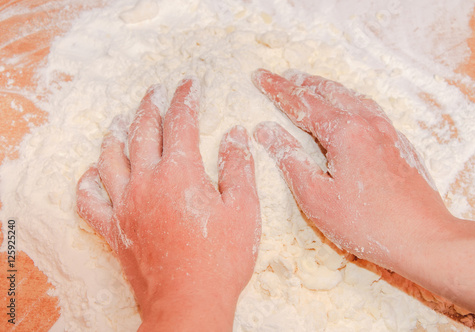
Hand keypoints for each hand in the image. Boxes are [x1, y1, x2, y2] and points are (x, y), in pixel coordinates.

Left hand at [76, 78, 260, 330]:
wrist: (188, 302)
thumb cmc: (221, 258)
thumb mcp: (244, 209)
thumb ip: (238, 167)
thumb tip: (235, 134)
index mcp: (180, 173)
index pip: (181, 122)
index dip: (186, 98)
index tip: (190, 82)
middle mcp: (146, 181)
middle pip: (143, 132)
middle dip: (150, 106)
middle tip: (155, 90)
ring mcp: (125, 205)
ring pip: (112, 158)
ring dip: (115, 134)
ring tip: (118, 119)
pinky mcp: (114, 229)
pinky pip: (90, 201)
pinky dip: (88, 183)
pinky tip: (92, 173)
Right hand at [251, 69, 474, 327]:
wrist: (424, 237)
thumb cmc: (365, 222)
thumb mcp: (316, 196)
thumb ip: (290, 159)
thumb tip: (265, 130)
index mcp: (345, 131)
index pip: (302, 103)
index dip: (278, 90)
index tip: (260, 76)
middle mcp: (368, 123)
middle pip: (329, 93)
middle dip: (302, 83)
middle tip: (283, 77)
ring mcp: (388, 131)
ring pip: (352, 98)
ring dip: (327, 89)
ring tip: (311, 86)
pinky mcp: (399, 144)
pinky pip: (369, 109)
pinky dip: (349, 100)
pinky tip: (349, 108)